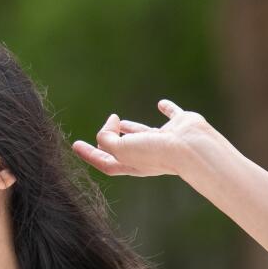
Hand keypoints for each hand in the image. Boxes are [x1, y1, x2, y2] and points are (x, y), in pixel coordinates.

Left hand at [72, 99, 216, 177]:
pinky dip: (167, 109)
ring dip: (130, 128)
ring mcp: (165, 140)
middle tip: (100, 135)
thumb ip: (106, 138)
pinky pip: (172, 115)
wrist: (192, 148)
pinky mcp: (181, 126)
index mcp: (131, 164)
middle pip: (123, 149)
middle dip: (110, 142)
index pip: (104, 161)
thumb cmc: (155, 152)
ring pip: (143, 134)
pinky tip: (161, 104)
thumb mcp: (120, 149)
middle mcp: (147, 154)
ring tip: (119, 122)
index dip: (87, 154)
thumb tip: (110, 124)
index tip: (75, 144)